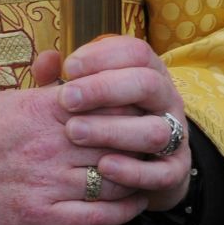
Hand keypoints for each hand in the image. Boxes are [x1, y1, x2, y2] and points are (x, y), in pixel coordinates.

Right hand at [0, 48, 150, 224]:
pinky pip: (99, 215)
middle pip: (116, 139)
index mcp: (43, 112)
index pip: (104, 103)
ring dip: (136, 176)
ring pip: (114, 178)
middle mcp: (52, 146)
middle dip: (139, 141)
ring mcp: (51, 183)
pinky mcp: (47, 216)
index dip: (128, 106)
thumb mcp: (3, 99)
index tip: (138, 108)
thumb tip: (56, 56)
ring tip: (147, 171)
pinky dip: (124, 210)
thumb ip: (38, 82)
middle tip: (155, 141)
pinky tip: (135, 201)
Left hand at [58, 35, 193, 211]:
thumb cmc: (102, 117)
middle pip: (146, 84)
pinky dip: (133, 171)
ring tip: (74, 132)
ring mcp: (176, 135)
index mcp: (148, 71)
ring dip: (113, 130)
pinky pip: (163, 172)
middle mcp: (166, 99)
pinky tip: (103, 167)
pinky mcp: (176, 170)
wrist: (140, 165)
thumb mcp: (83, 93)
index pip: (135, 52)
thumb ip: (61, 77)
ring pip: (155, 130)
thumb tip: (46, 60)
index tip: (69, 68)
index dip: (102, 56)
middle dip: (104, 89)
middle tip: (66, 99)